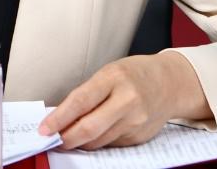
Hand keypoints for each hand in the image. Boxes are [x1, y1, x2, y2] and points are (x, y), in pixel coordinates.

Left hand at [38, 52, 210, 149]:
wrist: (171, 83)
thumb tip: (62, 115)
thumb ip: (88, 93)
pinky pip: (111, 144)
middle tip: (52, 140)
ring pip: (99, 141)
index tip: (44, 128)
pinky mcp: (140, 137)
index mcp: (114, 78)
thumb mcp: (109, 72)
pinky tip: (92, 135)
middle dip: (67, 138)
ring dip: (80, 142)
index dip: (59, 118)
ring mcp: (136, 122)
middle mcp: (127, 101)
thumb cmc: (135, 74)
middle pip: (90, 128)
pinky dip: (98, 142)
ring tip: (68, 137)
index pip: (80, 102)